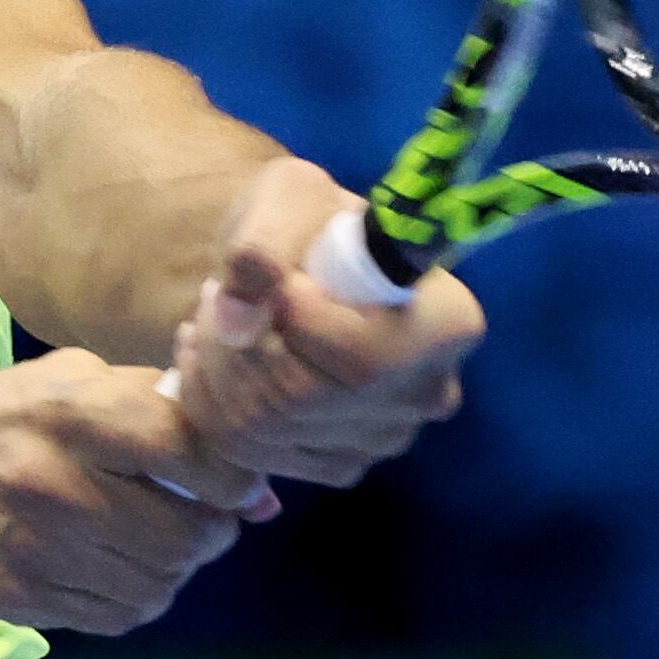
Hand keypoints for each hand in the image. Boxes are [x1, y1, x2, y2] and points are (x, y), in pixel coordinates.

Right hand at [0, 350, 279, 633]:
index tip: (234, 480)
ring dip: (176, 568)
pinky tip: (117, 568)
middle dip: (213, 530)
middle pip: (186, 533)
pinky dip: (135, 598)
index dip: (232, 474)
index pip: (188, 448)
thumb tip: (262, 495)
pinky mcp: (16, 597)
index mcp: (70, 411)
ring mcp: (32, 547)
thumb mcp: (72, 381)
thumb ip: (166, 416)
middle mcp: (51, 480)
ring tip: (158, 542)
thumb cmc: (1, 418)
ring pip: (158, 584)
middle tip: (203, 518)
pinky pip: (116, 615)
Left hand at [169, 158, 483, 485]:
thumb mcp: (291, 195)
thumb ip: (263, 244)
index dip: (291, 319)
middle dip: (232, 343)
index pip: (360, 358)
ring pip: (263, 430)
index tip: (272, 279)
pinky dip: (209, 402)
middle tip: (217, 293)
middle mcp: (427, 395)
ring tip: (212, 319)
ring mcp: (382, 439)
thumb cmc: (312, 216)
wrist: (306, 256)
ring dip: (213, 368)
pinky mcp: (336, 463)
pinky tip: (212, 356)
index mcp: (448, 325)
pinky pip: (249, 453)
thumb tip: (236, 322)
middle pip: (300, 400)